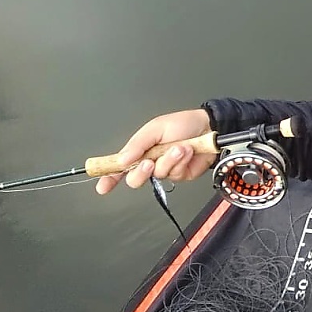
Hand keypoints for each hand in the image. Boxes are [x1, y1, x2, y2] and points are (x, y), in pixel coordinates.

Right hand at [95, 109, 214, 193]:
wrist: (209, 127)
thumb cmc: (182, 124)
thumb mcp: (155, 129)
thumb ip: (137, 145)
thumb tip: (122, 160)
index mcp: (140, 149)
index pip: (120, 166)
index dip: (110, 177)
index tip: (102, 187)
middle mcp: (151, 161)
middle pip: (135, 178)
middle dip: (141, 171)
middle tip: (149, 162)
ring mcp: (166, 169)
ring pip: (158, 175)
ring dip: (169, 159)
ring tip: (180, 147)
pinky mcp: (181, 174)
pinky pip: (175, 174)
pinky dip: (181, 162)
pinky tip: (189, 151)